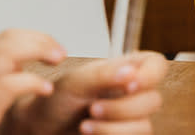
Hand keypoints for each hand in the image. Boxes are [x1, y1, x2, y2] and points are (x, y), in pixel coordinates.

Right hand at [0, 29, 63, 134]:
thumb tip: (18, 70)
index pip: (5, 38)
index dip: (33, 36)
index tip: (53, 47)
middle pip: (7, 39)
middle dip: (39, 39)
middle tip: (60, 52)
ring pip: (5, 53)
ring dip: (37, 50)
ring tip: (57, 58)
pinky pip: (5, 87)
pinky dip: (29, 82)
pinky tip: (44, 88)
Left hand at [2, 51, 166, 134]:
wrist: (37, 129)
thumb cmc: (54, 100)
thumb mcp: (75, 81)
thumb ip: (103, 74)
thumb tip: (130, 72)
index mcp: (127, 70)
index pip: (157, 66)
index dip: (149, 76)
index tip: (129, 84)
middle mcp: (132, 93)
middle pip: (154, 101)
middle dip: (121, 108)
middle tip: (93, 108)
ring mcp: (130, 118)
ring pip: (145, 127)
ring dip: (113, 128)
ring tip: (85, 125)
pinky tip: (90, 133)